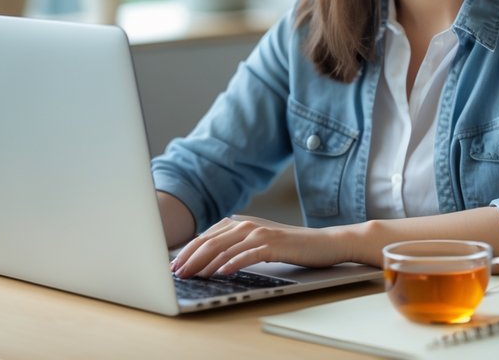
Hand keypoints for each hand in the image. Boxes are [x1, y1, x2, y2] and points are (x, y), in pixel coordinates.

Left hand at [171, 215, 354, 277]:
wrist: (325, 243)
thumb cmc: (291, 246)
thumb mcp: (259, 242)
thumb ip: (236, 245)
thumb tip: (207, 260)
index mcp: (240, 223)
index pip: (206, 236)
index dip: (187, 251)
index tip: (173, 266)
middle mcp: (247, 224)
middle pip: (210, 241)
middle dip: (189, 258)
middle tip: (176, 274)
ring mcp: (261, 233)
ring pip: (225, 248)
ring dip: (205, 263)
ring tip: (192, 276)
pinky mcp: (274, 245)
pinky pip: (248, 255)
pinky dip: (232, 263)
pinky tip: (221, 273)